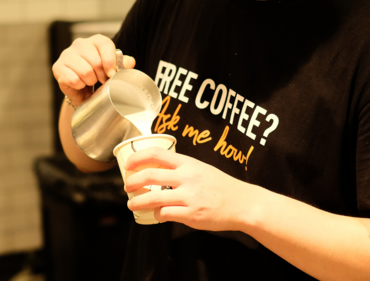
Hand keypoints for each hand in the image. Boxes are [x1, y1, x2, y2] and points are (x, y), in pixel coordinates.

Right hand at [52, 35, 135, 106]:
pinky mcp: (58, 67)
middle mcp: (79, 44)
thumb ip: (122, 64)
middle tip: (101, 80)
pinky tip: (80, 84)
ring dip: (90, 81)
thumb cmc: (99, 75)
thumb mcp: (113, 69)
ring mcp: (67, 54)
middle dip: (101, 75)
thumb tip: (130, 62)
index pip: (105, 44)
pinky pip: (73, 80)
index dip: (110, 61)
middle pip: (95, 61)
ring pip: (85, 71)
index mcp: (95, 41)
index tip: (112, 73)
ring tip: (90, 82)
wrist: (83, 89)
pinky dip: (79, 86)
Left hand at [124, 147, 257, 231]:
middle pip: (149, 176)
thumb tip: (157, 169)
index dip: (137, 158)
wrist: (242, 203)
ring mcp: (189, 196)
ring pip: (152, 198)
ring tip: (132, 204)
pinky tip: (158, 215)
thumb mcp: (201, 168)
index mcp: (188, 163)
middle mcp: (187, 177)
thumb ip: (181, 168)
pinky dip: (157, 215)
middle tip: (127, 187)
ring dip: (137, 202)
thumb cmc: (221, 186)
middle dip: (132, 182)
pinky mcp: (191, 214)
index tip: (128, 165)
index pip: (156, 154)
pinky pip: (164, 214)